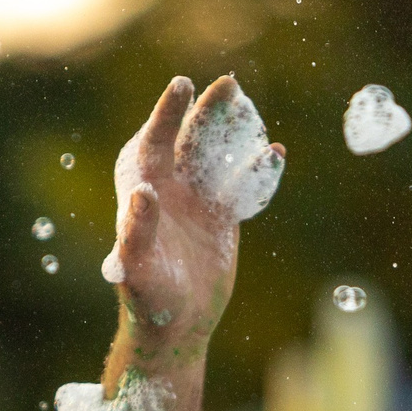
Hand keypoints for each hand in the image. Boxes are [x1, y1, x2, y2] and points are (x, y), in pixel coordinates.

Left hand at [101, 76, 282, 350]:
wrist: (176, 327)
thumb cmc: (148, 300)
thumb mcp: (138, 267)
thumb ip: (137, 231)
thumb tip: (143, 192)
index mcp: (142, 191)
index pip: (154, 142)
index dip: (167, 114)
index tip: (182, 86)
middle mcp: (168, 189)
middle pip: (188, 139)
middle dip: (205, 111)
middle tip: (228, 82)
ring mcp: (196, 201)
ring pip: (216, 156)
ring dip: (233, 131)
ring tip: (250, 106)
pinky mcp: (221, 217)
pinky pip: (241, 185)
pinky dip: (257, 168)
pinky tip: (274, 151)